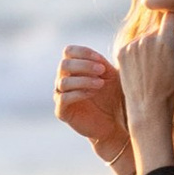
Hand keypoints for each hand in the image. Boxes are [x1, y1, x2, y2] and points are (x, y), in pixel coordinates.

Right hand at [54, 44, 129, 171]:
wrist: (113, 123)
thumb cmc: (112, 96)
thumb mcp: (110, 76)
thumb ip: (102, 64)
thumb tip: (96, 55)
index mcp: (73, 67)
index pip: (68, 51)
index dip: (83, 52)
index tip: (100, 59)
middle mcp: (63, 79)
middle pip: (64, 64)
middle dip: (84, 65)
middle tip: (102, 70)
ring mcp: (60, 95)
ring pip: (63, 81)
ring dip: (83, 79)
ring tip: (100, 84)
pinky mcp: (61, 111)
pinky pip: (63, 98)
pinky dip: (79, 93)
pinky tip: (93, 93)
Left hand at [117, 14, 173, 169]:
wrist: (147, 108)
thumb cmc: (173, 90)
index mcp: (164, 41)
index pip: (171, 16)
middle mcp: (145, 40)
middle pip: (158, 28)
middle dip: (165, 37)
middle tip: (169, 57)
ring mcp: (131, 46)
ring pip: (145, 36)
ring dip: (152, 45)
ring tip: (156, 66)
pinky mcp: (121, 52)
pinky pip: (134, 44)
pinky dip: (140, 52)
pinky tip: (145, 68)